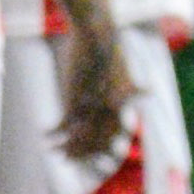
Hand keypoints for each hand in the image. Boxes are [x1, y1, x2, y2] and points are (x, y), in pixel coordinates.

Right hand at [54, 26, 134, 163]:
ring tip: (52, 150)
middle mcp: (109, 111)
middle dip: (80, 154)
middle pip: (95, 143)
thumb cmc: (108, 50)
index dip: (99, 151)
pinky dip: (53, 134)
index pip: (112, 138)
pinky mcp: (75, 99)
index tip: (89, 157)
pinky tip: (45, 135)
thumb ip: (134, 89)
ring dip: (64, 148)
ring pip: (78, 139)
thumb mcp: (126, 74)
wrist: (97, 34)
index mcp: (121, 105)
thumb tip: (149, 92)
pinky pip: (63, 126)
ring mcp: (92, 107)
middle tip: (65, 158)